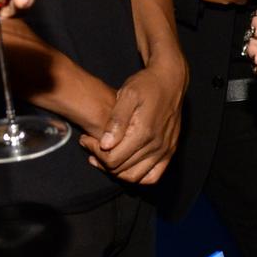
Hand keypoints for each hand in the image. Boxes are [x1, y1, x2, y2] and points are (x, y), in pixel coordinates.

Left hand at [79, 52, 186, 183]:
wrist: (170, 79)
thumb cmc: (147, 84)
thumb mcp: (127, 94)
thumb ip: (116, 120)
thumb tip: (105, 144)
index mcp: (144, 133)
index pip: (112, 159)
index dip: (95, 152)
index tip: (86, 139)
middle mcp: (157, 146)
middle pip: (121, 170)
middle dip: (101, 161)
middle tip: (92, 146)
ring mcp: (165, 150)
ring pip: (135, 177)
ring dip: (116, 171)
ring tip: (104, 157)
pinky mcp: (170, 151)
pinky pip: (152, 177)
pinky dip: (137, 176)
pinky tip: (125, 166)